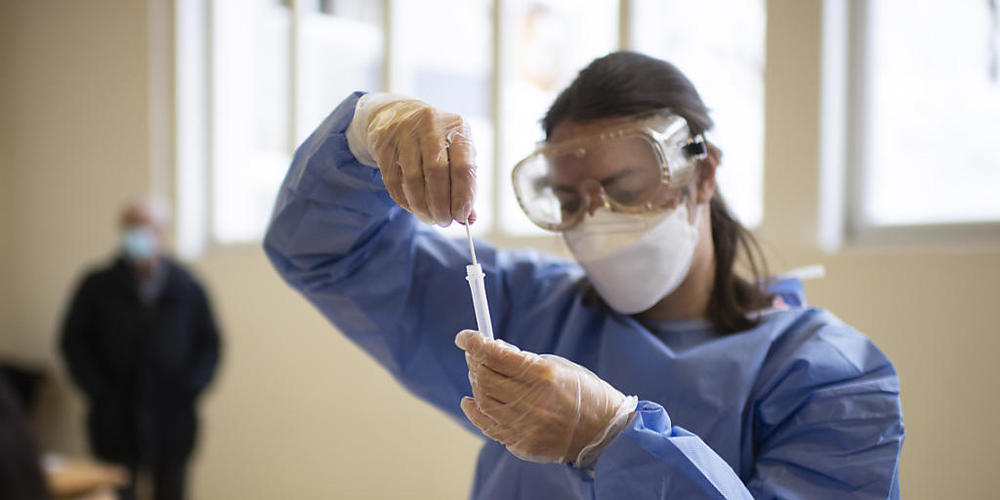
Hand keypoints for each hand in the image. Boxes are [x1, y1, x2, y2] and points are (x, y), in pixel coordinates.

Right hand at [367, 99, 476, 225]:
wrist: (399, 114)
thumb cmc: (436, 141)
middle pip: (437, 174)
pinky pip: (393, 181)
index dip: (463, 197)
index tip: (462, 217)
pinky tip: (413, 208)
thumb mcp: (456, 153)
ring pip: (413, 180)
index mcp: (457, 127)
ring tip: (429, 218)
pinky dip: (405, 201)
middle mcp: (431, 125)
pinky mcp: (384, 144)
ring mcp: (404, 132)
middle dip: (441, 205)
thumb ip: (465, 184)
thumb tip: (469, 220)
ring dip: (422, 207)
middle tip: (444, 221)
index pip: (464, 167)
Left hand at [454, 330, 636, 467]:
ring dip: (475, 384)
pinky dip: (475, 412)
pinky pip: (489, 427)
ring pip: (483, 402)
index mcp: (543, 376)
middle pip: (485, 378)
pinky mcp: (523, 444)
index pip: (495, 355)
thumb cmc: (584, 393)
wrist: (604, 433)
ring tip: (477, 375)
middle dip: (474, 362)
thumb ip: (523, 360)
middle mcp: (532, 401)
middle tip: (473, 354)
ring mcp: (526, 426)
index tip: (464, 337)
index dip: (474, 343)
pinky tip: (470, 401)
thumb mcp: (558, 366)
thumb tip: (491, 350)